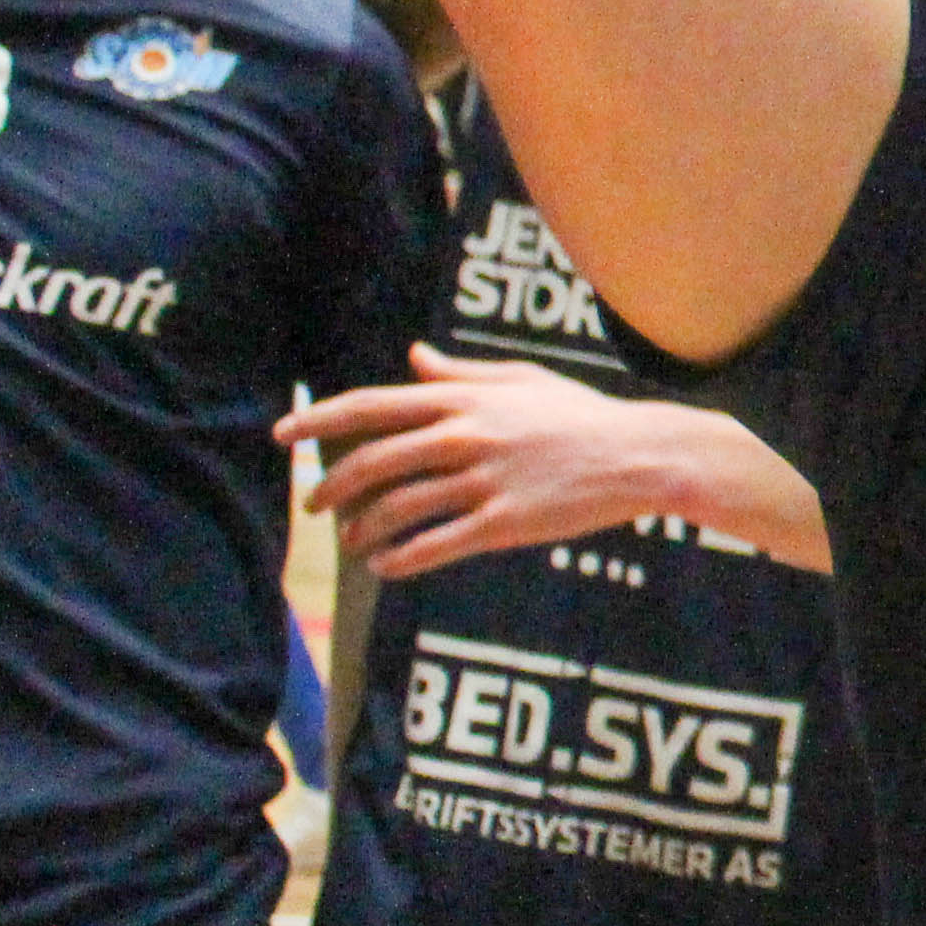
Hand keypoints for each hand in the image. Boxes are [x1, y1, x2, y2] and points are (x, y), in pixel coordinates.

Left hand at [280, 351, 705, 578]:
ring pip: (397, 509)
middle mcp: (465, 437)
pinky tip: (386, 567)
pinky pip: (434, 545)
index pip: (371, 407)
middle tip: (315, 505)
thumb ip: (461, 375)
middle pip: (372, 463)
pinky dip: (400, 559)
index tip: (284, 435)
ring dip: (363, 530)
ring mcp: (484, 481)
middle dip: (331, 487)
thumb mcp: (522, 381)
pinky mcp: (504, 522)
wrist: (641, 455)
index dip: (318, 421)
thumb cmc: (583, 415)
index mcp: (464, 401)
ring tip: (354, 543)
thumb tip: (413, 358)